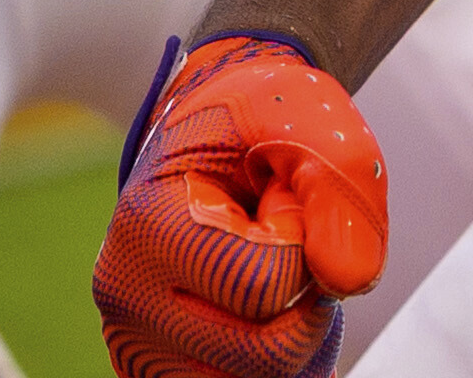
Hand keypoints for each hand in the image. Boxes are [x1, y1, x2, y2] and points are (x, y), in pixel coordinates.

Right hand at [96, 33, 391, 377]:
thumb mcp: (313, 119)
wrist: (215, 129)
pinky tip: (270, 307)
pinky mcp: (155, 367)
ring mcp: (137, 341)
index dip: (303, 234)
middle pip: (265, 351)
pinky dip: (279, 362)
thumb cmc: (260, 120)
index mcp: (148, 226)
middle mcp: (126, 295)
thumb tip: (346, 282)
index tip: (280, 192)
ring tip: (272, 264)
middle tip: (278, 229)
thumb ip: (343, 188)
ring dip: (296, 330)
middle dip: (303, 288)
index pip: (266, 282)